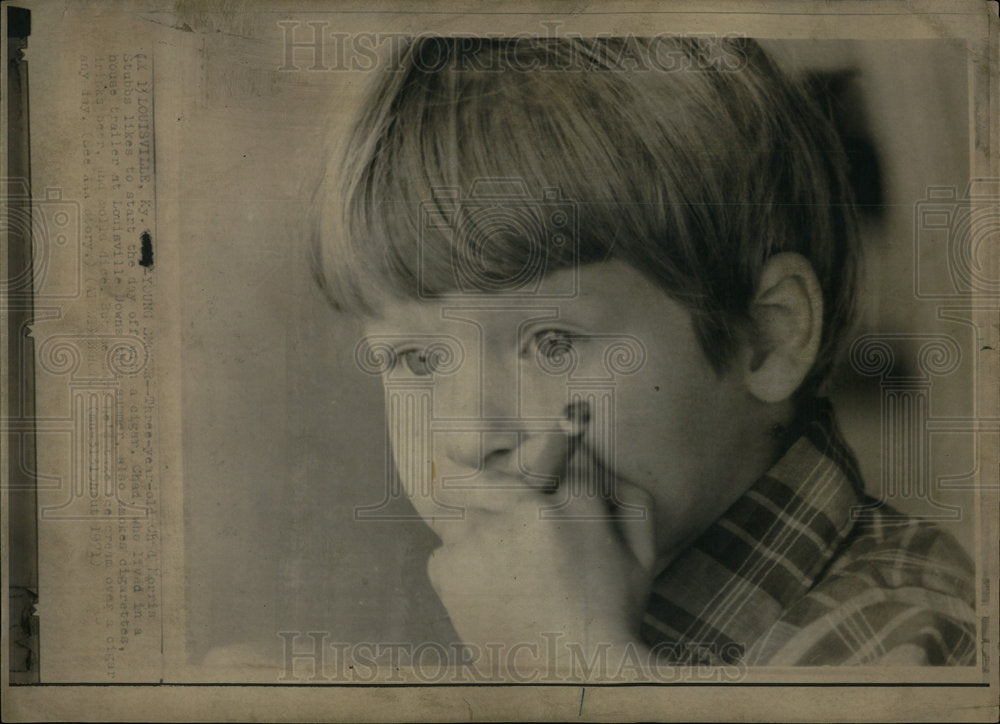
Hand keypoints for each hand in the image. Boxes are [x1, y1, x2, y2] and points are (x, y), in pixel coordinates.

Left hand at [420, 431, 656, 677]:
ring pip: (466, 509)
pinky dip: (464, 567)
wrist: (566, 680)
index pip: (554, 454)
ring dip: (479, 529)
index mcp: (576, 504)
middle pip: (493, 469)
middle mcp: (524, 510)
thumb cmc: (611, 619)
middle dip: (491, 482)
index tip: (544, 485)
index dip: (548, 466)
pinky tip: (491, 596)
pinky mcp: (448, 565)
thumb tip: (597, 461)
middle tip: (499, 511)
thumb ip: (629, 499)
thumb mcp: (640, 557)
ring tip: (502, 569)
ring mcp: (482, 535)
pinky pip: (448, 549)